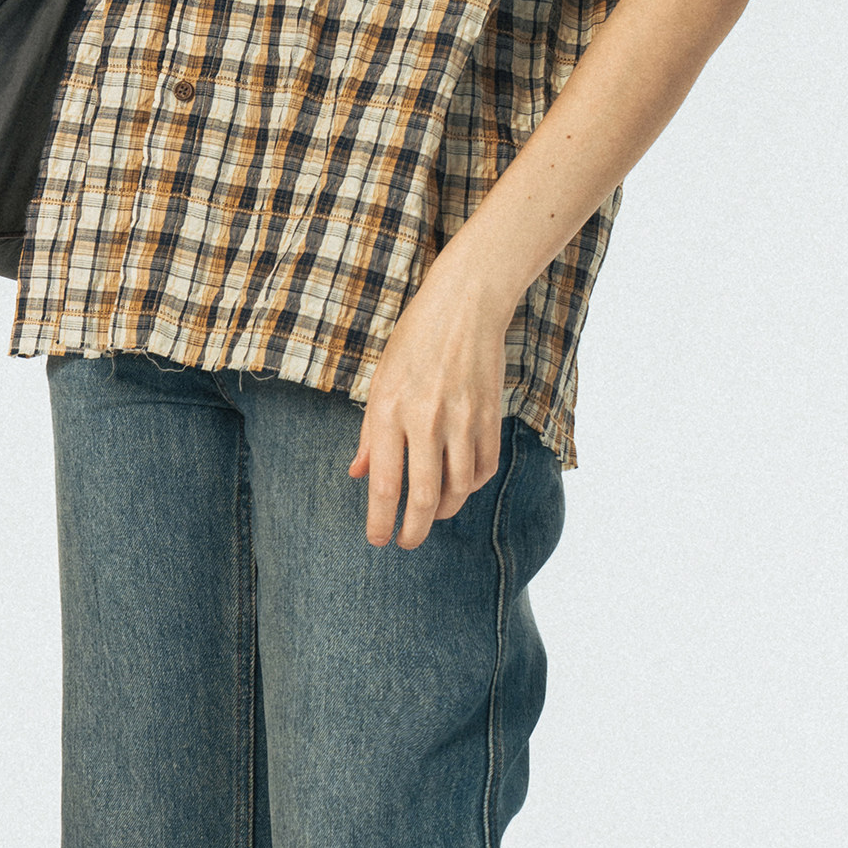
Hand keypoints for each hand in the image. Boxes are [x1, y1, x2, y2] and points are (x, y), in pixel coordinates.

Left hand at [348, 261, 509, 549]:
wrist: (466, 305)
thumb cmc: (415, 341)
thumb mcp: (380, 381)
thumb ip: (371, 434)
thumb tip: (359, 475)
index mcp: (390, 411)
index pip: (385, 486)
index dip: (381, 522)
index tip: (378, 541)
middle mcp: (426, 420)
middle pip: (423, 498)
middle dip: (413, 531)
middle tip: (406, 543)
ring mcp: (462, 420)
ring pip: (458, 490)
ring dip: (443, 511)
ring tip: (431, 514)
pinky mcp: (489, 417)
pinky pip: (482, 469)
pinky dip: (470, 485)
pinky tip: (458, 485)